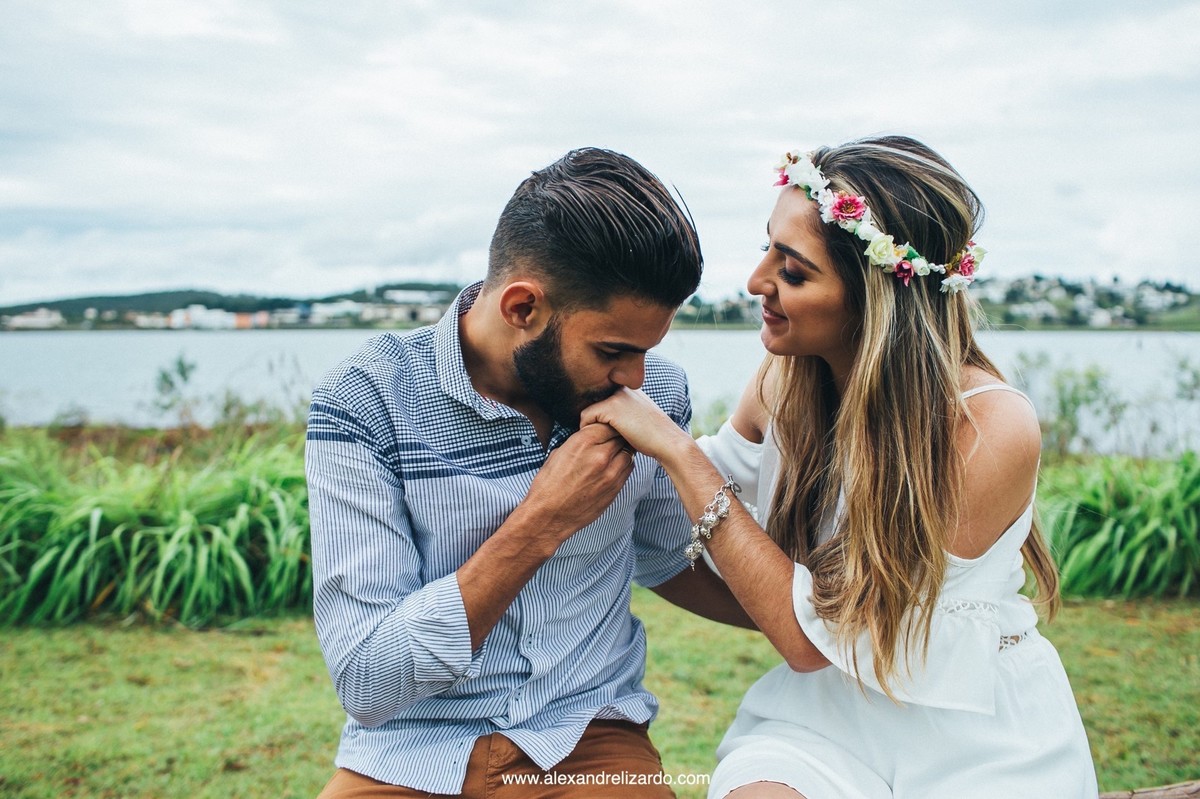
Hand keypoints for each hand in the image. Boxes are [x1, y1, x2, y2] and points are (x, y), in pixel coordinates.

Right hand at [519, 422, 635, 545]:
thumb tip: (589, 436)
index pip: (607, 424)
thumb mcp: (557, 454)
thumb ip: (578, 442)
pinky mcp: (614, 490)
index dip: (605, 425)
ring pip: (628, 454)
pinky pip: (627, 471)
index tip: (602, 429)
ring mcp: (610, 475)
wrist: (548, 516)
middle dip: (615, 437)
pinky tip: (612, 468)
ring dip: (621, 451)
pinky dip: (622, 466)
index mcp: (583, 443)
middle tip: (609, 440)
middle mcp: (600, 456)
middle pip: (620, 437)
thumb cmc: (547, 486)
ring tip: (612, 454)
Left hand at [580, 388, 693, 463]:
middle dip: (593, 419)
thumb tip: (602, 422)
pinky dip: (587, 428)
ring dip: (590, 424)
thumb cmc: (653, 438)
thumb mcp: (637, 420)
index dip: (600, 416)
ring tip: (598, 439)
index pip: (603, 399)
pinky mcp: (611, 407)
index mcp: (630, 390)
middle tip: (596, 436)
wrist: (667, 442)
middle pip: (594, 402)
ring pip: (588, 409)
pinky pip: (586, 416)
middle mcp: (623, 388)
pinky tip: (598, 439)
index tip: (600, 431)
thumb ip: (623, 415)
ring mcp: (617, 396)